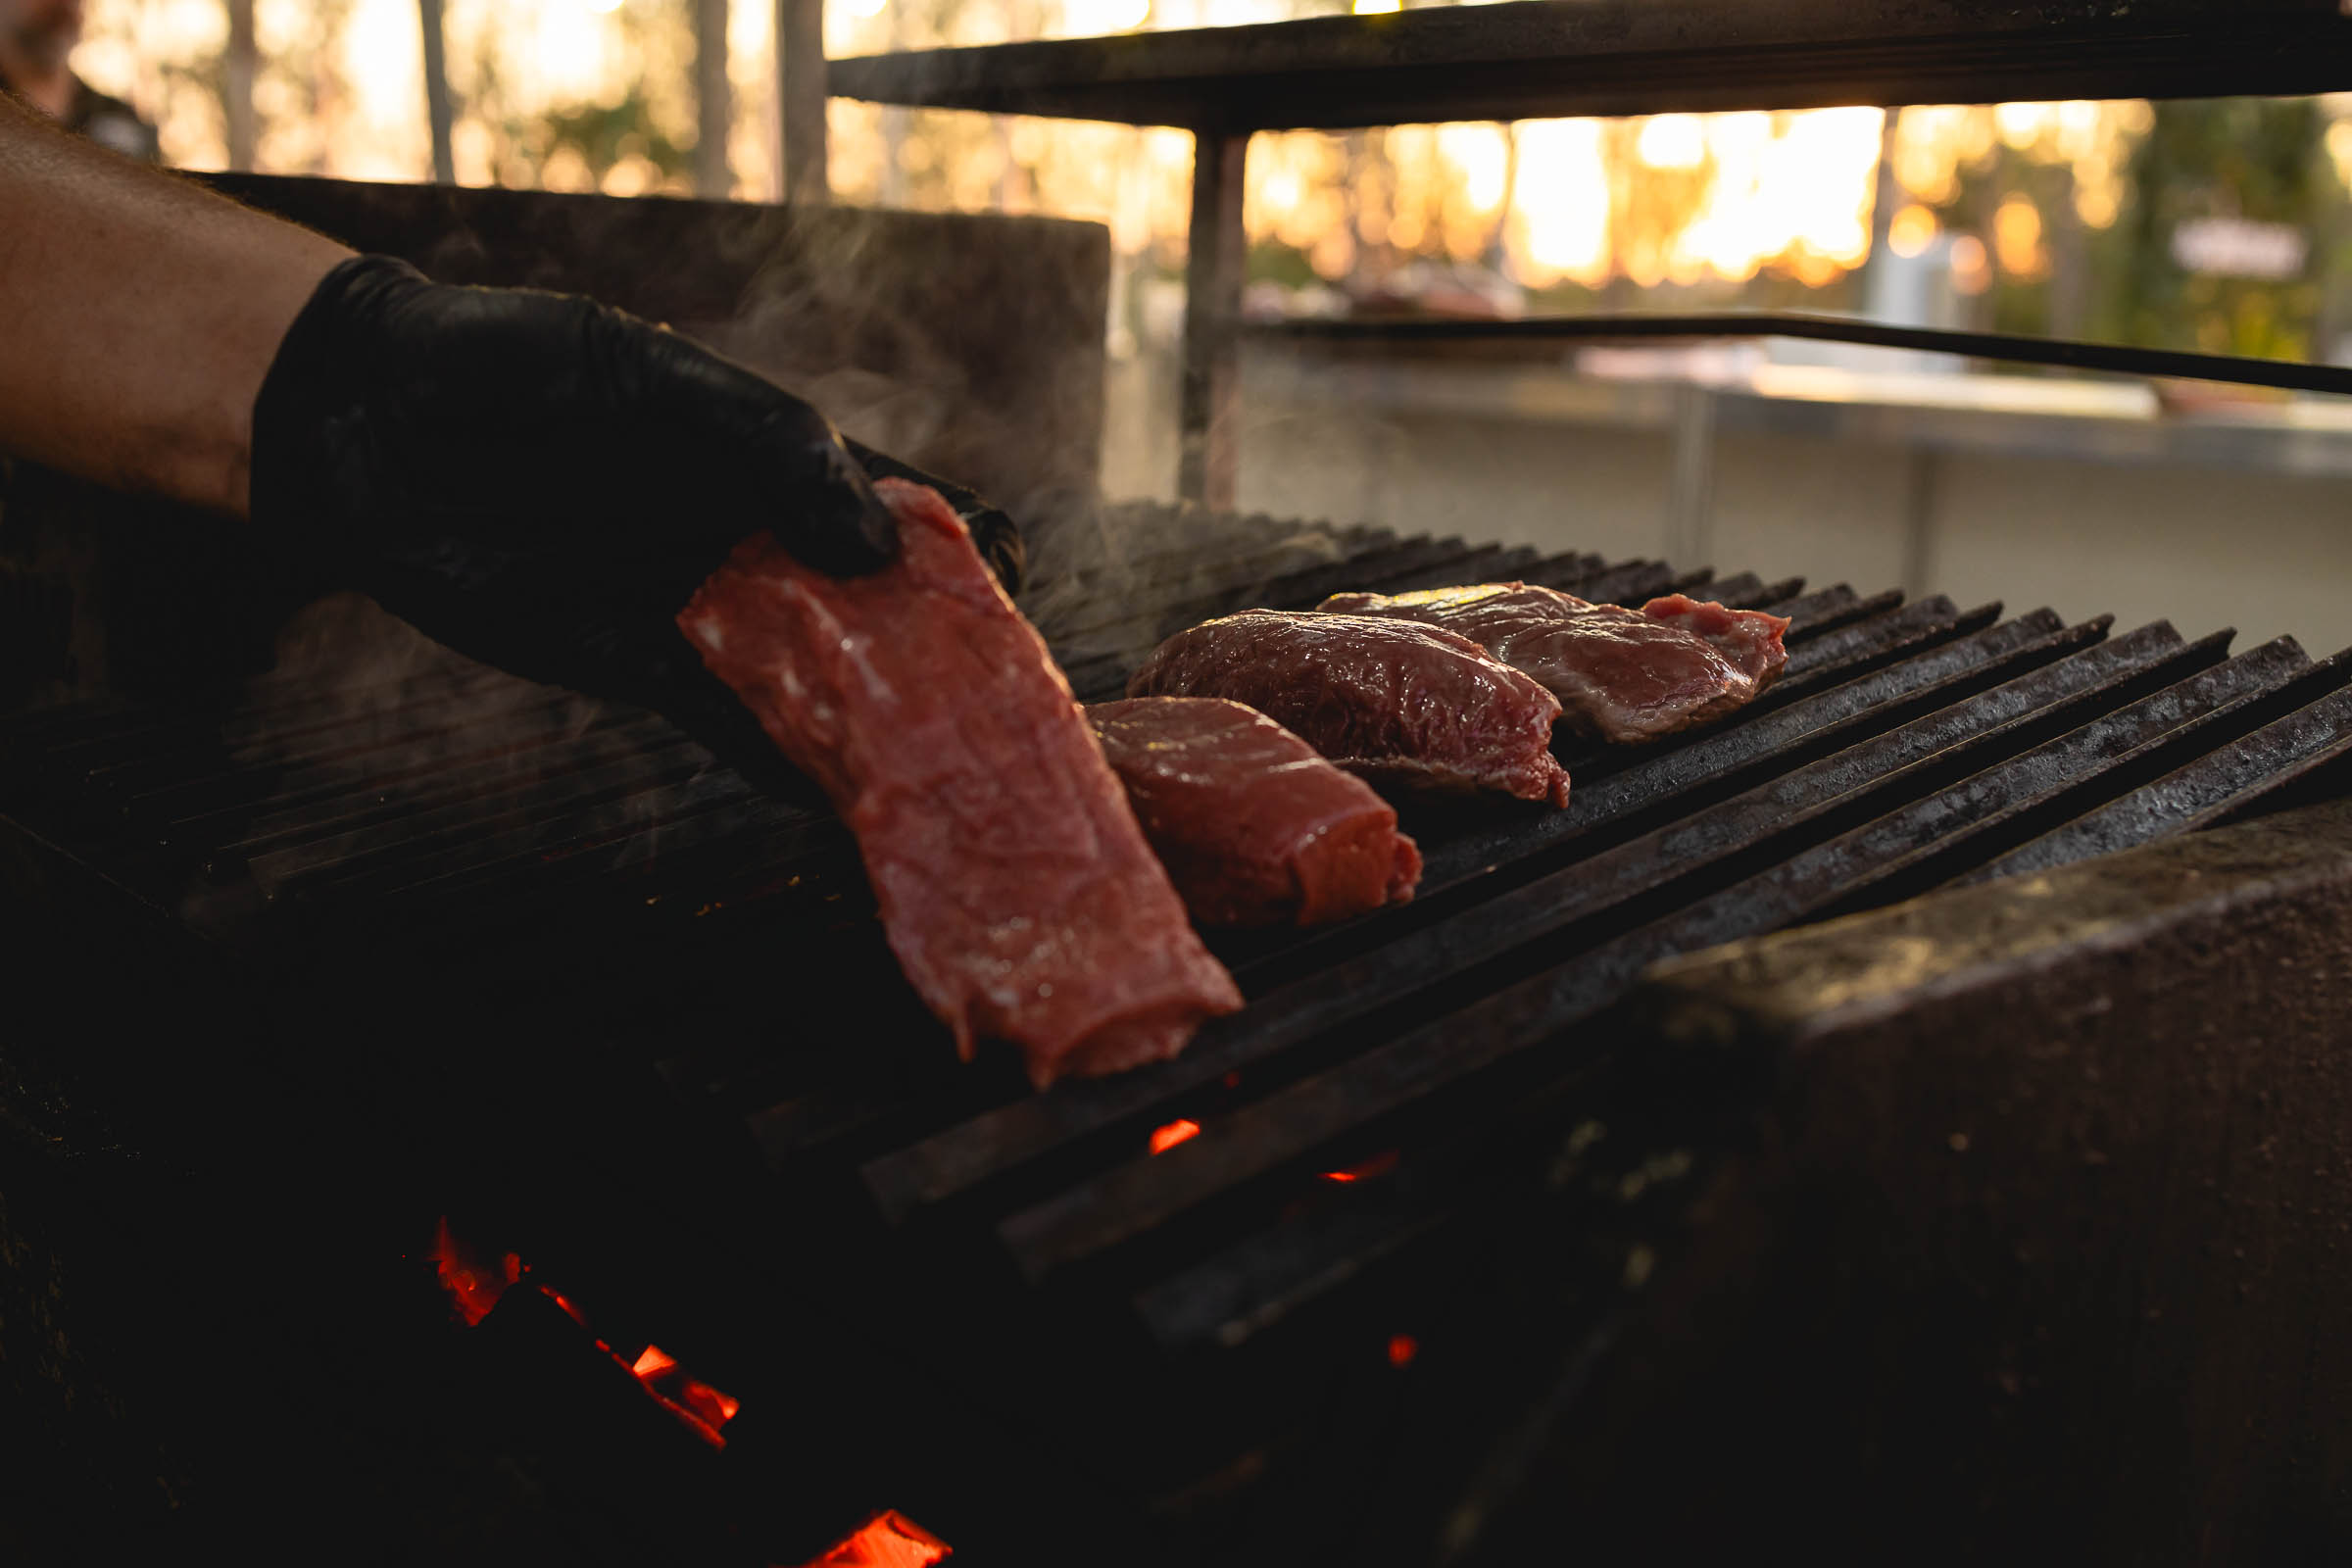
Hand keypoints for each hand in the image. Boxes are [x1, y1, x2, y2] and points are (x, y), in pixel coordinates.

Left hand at [247, 254, 928, 791]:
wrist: (364, 420)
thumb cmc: (510, 363)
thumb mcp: (649, 377)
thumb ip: (769, 445)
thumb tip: (876, 545)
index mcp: (773, 457)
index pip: (900, 508)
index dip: (962, 549)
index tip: (1003, 589)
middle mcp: (754, 539)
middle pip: (876, 608)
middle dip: (935, 657)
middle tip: (989, 710)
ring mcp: (702, 609)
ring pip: (814, 676)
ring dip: (873, 723)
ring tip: (938, 772)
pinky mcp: (634, 666)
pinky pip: (726, 723)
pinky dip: (781, 760)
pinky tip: (837, 795)